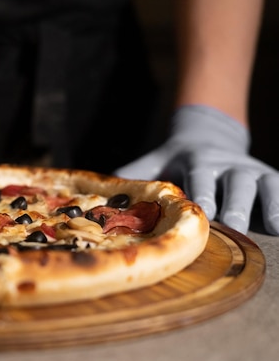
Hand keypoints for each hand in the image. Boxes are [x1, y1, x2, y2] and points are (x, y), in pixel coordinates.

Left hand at [114, 105, 278, 234]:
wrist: (207, 135)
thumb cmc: (173, 160)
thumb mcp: (153, 162)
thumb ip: (133, 175)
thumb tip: (100, 193)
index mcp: (197, 161)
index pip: (201, 177)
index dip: (204, 193)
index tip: (204, 211)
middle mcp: (227, 164)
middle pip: (234, 182)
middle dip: (235, 202)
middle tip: (234, 224)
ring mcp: (251, 170)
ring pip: (265, 184)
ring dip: (269, 203)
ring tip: (273, 226)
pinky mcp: (271, 176)